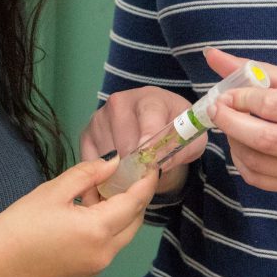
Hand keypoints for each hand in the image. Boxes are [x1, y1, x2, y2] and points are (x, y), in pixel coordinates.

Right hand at [0, 156, 156, 276]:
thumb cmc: (19, 225)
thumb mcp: (53, 191)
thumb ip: (88, 174)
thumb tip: (113, 162)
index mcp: (98, 230)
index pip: (135, 202)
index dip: (146, 181)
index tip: (151, 163)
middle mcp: (105, 253)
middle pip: (134, 221)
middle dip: (135, 197)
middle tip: (123, 173)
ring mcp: (97, 266)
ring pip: (123, 234)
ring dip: (119, 211)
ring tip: (96, 189)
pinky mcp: (86, 272)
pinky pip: (108, 245)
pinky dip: (107, 226)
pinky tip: (86, 210)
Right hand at [79, 85, 203, 201]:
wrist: (155, 121)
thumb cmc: (173, 130)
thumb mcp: (190, 139)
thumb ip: (183, 149)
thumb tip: (161, 162)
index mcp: (151, 98)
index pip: (149, 114)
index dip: (149, 134)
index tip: (149, 154)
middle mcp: (121, 102)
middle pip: (126, 143)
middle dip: (138, 166)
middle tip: (147, 177)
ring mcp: (100, 117)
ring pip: (108, 157)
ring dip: (121, 172)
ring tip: (135, 173)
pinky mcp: (86, 133)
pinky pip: (92, 162)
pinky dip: (104, 174)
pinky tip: (117, 172)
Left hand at [204, 47, 276, 195]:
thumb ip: (256, 69)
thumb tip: (212, 55)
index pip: (272, 106)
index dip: (241, 98)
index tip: (227, 92)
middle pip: (264, 139)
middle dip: (230, 122)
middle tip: (217, 109)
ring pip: (258, 163)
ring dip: (234, 142)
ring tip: (232, 125)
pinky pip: (261, 181)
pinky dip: (243, 163)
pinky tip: (243, 145)